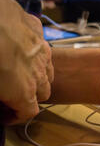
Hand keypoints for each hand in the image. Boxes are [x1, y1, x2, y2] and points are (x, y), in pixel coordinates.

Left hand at [0, 0, 53, 124]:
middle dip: (30, 96)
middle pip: (44, 92)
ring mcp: (41, 49)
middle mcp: (39, 71)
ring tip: (18, 71)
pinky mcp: (36, 28)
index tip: (3, 115)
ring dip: (37, 75)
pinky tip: (17, 44)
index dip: (16, 117)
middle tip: (10, 94)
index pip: (29, 112)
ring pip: (48, 69)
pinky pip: (40, 43)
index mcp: (23, 90)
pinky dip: (33, 49)